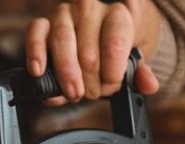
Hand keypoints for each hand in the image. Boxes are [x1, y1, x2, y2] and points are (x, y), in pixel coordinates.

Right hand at [26, 0, 162, 105]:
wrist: (103, 28)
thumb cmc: (117, 45)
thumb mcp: (135, 57)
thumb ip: (141, 72)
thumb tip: (149, 85)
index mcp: (117, 15)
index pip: (114, 46)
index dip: (112, 75)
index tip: (112, 87)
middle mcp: (90, 9)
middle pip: (88, 52)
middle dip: (91, 81)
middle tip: (93, 93)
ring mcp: (65, 14)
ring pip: (62, 43)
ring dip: (67, 75)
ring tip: (74, 93)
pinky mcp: (44, 22)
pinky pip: (36, 33)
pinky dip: (35, 53)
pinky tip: (38, 71)